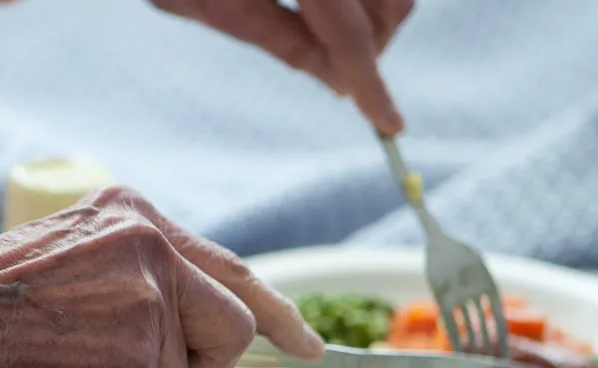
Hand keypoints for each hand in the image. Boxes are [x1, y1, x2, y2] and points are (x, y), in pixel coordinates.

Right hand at [0, 185, 324, 367]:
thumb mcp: (79, 260)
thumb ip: (146, 280)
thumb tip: (211, 328)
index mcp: (138, 215)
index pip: (233, 269)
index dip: (279, 313)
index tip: (309, 345)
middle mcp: (151, 245)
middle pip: (233, 328)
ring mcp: (143, 296)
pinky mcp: (129, 352)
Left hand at [151, 0, 413, 133]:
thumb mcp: (207, 1)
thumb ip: (279, 40)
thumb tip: (341, 84)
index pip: (348, 33)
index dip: (371, 84)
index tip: (390, 125)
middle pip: (390, 7)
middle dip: (371, 47)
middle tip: (339, 70)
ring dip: (376, 16)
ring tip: (325, 24)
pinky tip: (328, 5)